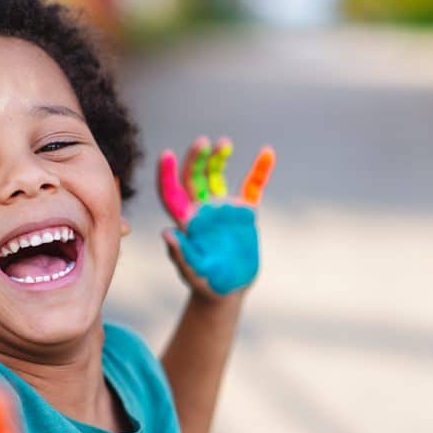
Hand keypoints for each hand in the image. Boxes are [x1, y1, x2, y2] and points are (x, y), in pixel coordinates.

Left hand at [157, 136, 274, 298]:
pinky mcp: (244, 213)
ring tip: (224, 144)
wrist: (228, 291)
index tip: (165, 155)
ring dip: (219, 158)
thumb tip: (167, 232)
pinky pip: (253, 186)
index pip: (171, 193)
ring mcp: (223, 209)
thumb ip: (181, 254)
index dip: (166, 175)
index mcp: (186, 222)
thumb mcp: (193, 272)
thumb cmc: (205, 284)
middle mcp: (201, 210)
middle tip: (203, 142)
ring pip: (217, 175)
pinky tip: (267, 152)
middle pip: (193, 177)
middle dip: (196, 159)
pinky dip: (260, 170)